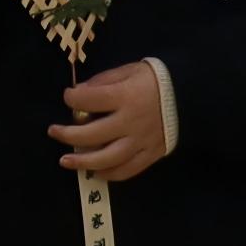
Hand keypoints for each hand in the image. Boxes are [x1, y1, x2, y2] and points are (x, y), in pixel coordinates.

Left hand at [52, 60, 173, 181]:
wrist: (191, 96)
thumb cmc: (156, 80)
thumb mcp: (130, 70)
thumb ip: (104, 81)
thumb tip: (80, 93)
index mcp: (126, 96)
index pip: (90, 100)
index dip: (73, 98)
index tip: (68, 97)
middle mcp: (132, 122)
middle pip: (93, 134)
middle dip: (68, 134)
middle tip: (53, 131)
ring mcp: (141, 141)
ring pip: (108, 158)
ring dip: (83, 161)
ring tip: (65, 160)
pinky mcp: (151, 154)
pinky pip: (128, 170)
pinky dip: (109, 174)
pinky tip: (95, 172)